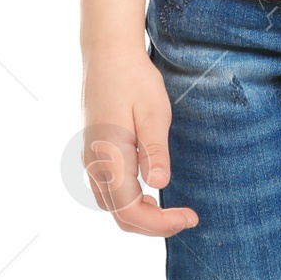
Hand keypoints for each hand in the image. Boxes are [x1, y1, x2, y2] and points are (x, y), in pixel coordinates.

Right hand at [79, 49, 196, 236]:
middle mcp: (95, 165)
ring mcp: (90, 159)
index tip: (190, 217)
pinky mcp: (92, 152)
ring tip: (171, 208)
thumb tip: (159, 186)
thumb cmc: (134, 79)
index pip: (131, 212)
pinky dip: (128, 202)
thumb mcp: (153, 112)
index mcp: (110, 158)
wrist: (107, 54)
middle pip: (120, 217)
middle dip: (154, 225)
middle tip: (187, 217)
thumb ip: (155, 151)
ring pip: (111, 207)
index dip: (162, 224)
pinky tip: (148, 190)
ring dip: (140, 215)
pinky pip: (107, 191)